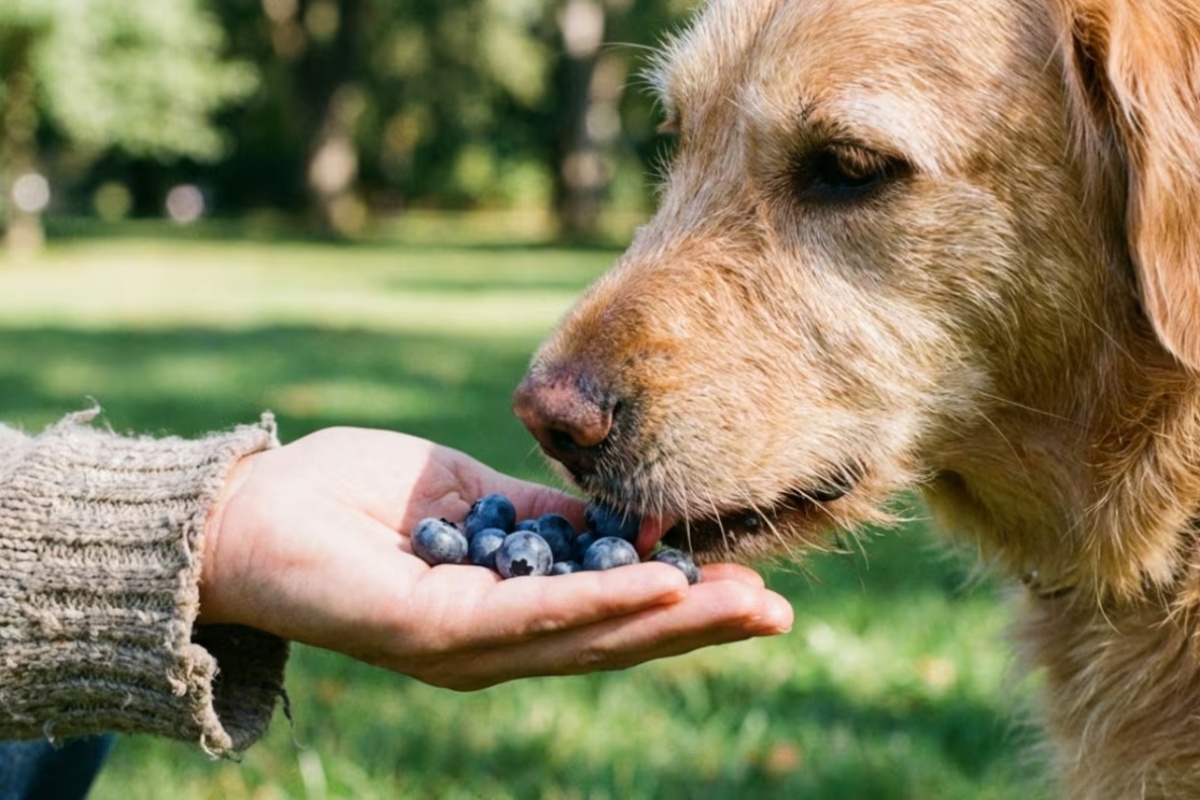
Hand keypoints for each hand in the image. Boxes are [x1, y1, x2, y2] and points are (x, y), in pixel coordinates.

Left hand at [200, 427, 793, 689]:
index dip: (678, 605)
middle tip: (780, 612)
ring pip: (588, 637)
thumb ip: (528, 517)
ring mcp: (465, 644)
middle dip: (698, 625)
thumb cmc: (345, 498)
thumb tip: (604, 517)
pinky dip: (602, 602)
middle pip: (613, 639)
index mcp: (502, 607)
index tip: (746, 584)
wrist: (247, 509)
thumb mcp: (463, 498)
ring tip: (747, 605)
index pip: (605, 612)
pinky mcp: (434, 632)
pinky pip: (532, 616)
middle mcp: (492, 642)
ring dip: (672, 622)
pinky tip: (662, 588)